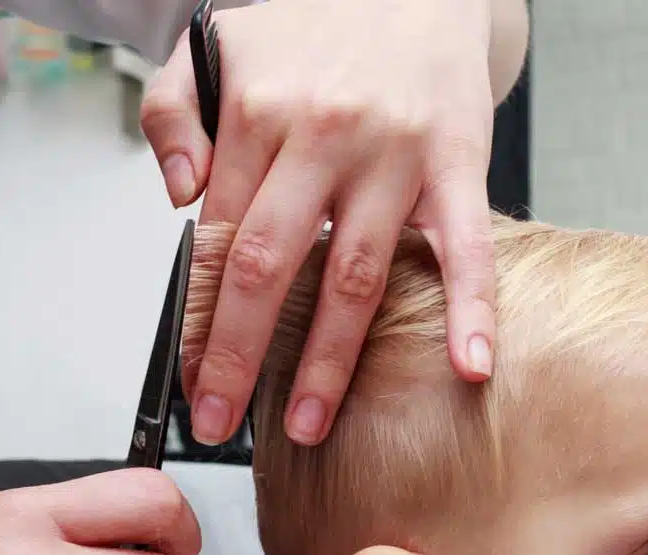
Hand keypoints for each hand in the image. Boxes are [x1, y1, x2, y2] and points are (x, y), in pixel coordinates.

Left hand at [142, 0, 506, 446]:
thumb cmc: (313, 20)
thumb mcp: (214, 45)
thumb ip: (175, 117)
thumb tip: (180, 200)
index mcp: (257, 116)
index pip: (220, 240)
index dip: (202, 319)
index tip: (193, 378)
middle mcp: (322, 138)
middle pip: (274, 267)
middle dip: (242, 356)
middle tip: (224, 421)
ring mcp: (395, 155)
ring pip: (356, 273)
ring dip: (330, 359)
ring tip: (307, 421)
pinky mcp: (458, 163)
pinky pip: (466, 247)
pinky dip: (472, 310)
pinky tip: (470, 365)